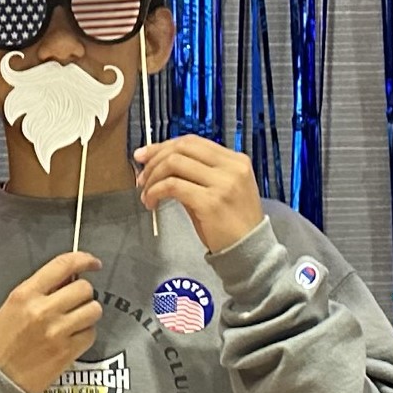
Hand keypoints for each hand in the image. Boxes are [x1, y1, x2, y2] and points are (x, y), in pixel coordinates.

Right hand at [0, 251, 103, 392]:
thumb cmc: (1, 342)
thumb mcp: (12, 307)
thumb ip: (39, 291)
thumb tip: (68, 280)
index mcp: (25, 294)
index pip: (63, 265)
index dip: (84, 259)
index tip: (93, 263)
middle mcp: (42, 310)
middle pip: (84, 288)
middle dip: (84, 294)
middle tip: (75, 303)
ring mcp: (56, 332)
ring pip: (93, 310)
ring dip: (88, 314)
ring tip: (75, 322)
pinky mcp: (67, 352)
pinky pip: (91, 334)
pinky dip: (85, 335)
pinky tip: (71, 339)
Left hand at [135, 134, 264, 252]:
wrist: (251, 251)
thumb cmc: (231, 224)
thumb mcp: (219, 191)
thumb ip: (195, 175)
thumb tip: (159, 166)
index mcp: (235, 160)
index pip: (193, 141)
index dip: (164, 146)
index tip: (144, 156)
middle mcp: (231, 167)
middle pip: (182, 147)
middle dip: (155, 159)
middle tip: (141, 177)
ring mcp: (222, 183)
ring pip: (174, 163)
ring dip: (153, 177)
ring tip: (146, 193)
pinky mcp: (210, 201)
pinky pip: (172, 186)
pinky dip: (155, 191)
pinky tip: (151, 203)